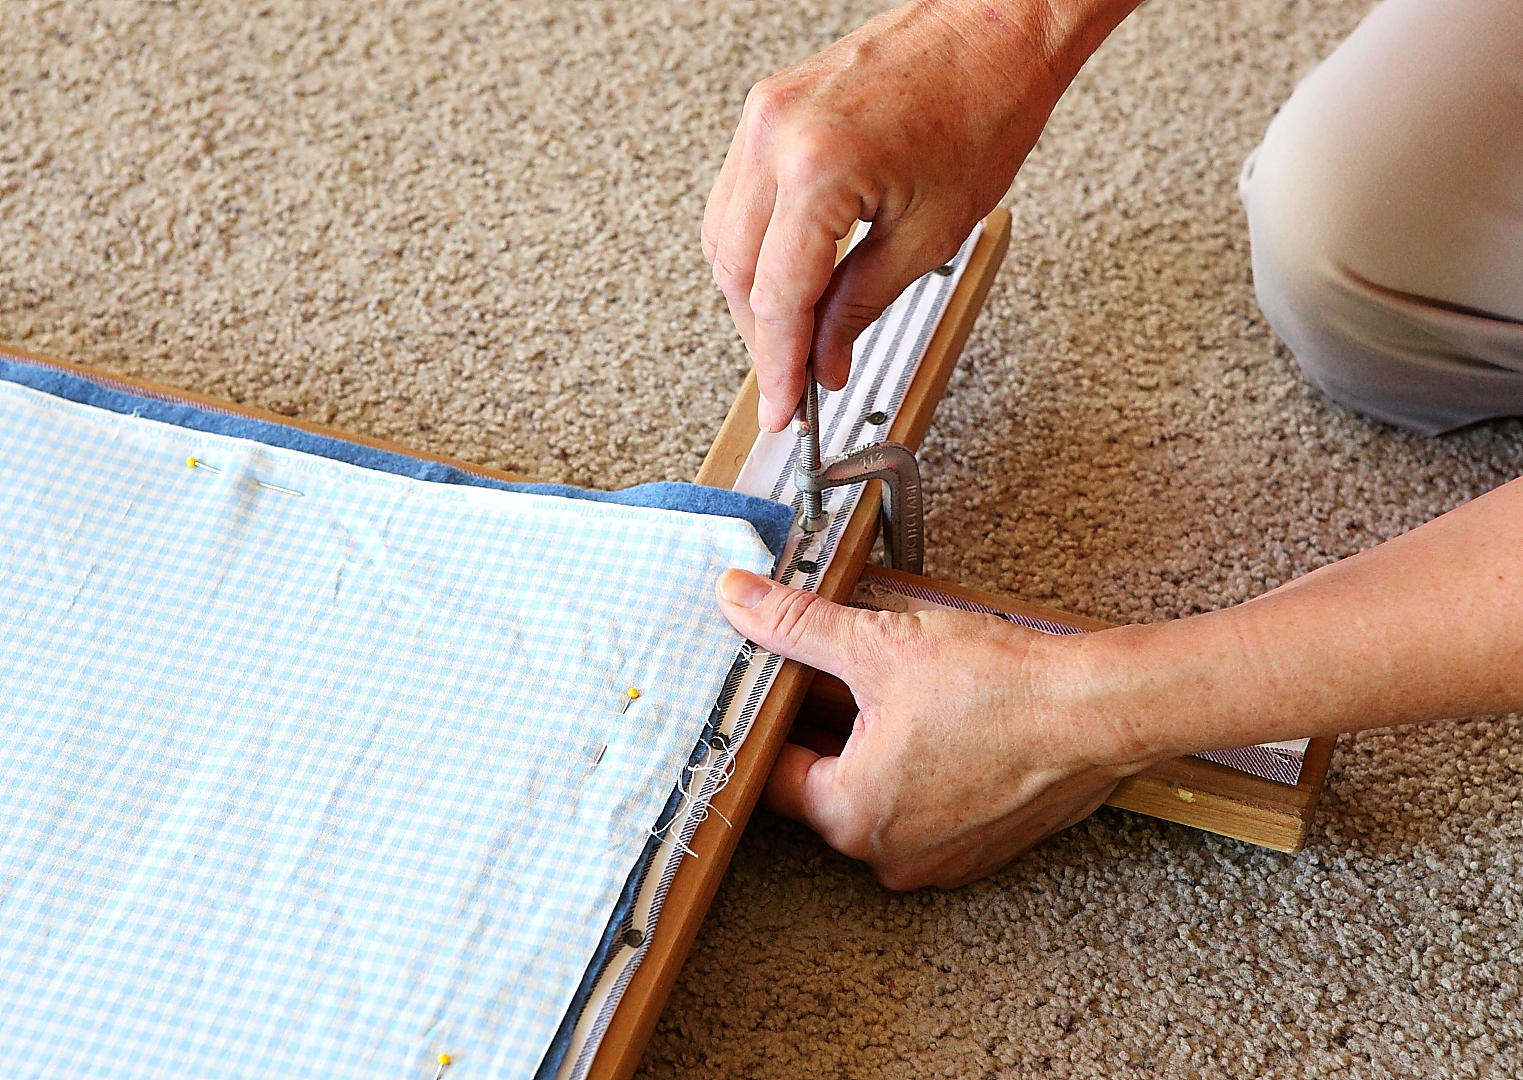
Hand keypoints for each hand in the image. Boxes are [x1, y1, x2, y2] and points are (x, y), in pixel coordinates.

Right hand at [702, 0, 1085, 430]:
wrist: (995, 28)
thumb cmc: (983, 105)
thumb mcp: (929, 233)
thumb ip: (861, 306)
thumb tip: (826, 359)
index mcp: (818, 168)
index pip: (777, 298)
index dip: (778, 367)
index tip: (786, 410)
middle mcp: (775, 136)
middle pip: (735, 273)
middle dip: (761, 338)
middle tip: (793, 384)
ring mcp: (763, 117)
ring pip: (723, 237)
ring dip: (750, 297)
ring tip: (791, 338)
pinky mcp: (767, 108)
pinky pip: (735, 198)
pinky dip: (752, 249)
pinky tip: (783, 278)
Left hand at [715, 568, 1157, 888]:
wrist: (1097, 712)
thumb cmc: (1001, 689)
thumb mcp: (879, 643)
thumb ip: (797, 626)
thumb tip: (739, 600)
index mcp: (850, 816)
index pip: (773, 772)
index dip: (770, 719)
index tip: (774, 684)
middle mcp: (888, 854)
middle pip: (824, 786)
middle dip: (823, 729)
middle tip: (837, 675)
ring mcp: (937, 859)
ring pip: (878, 797)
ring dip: (874, 749)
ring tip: (895, 693)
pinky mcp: (979, 848)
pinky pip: (926, 809)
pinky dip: (922, 770)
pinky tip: (937, 721)